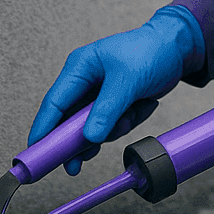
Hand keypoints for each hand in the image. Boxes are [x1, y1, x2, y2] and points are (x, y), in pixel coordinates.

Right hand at [29, 5, 204, 174]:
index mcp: (80, 67)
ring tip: (132, 114)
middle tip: (76, 164)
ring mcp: (100, 94)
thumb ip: (107, 109)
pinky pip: (113, 125)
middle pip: (70, 121)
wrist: (178, 48)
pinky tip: (143, 106)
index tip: (36, 152)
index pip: (54, 103)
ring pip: (94, 127)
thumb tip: (90, 136)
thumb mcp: (128, 80)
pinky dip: (128, 122)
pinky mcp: (114, 103)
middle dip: (79, 141)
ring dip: (113, 128)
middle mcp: (86, 81)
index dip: (43, 129)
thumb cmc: (152, 50)